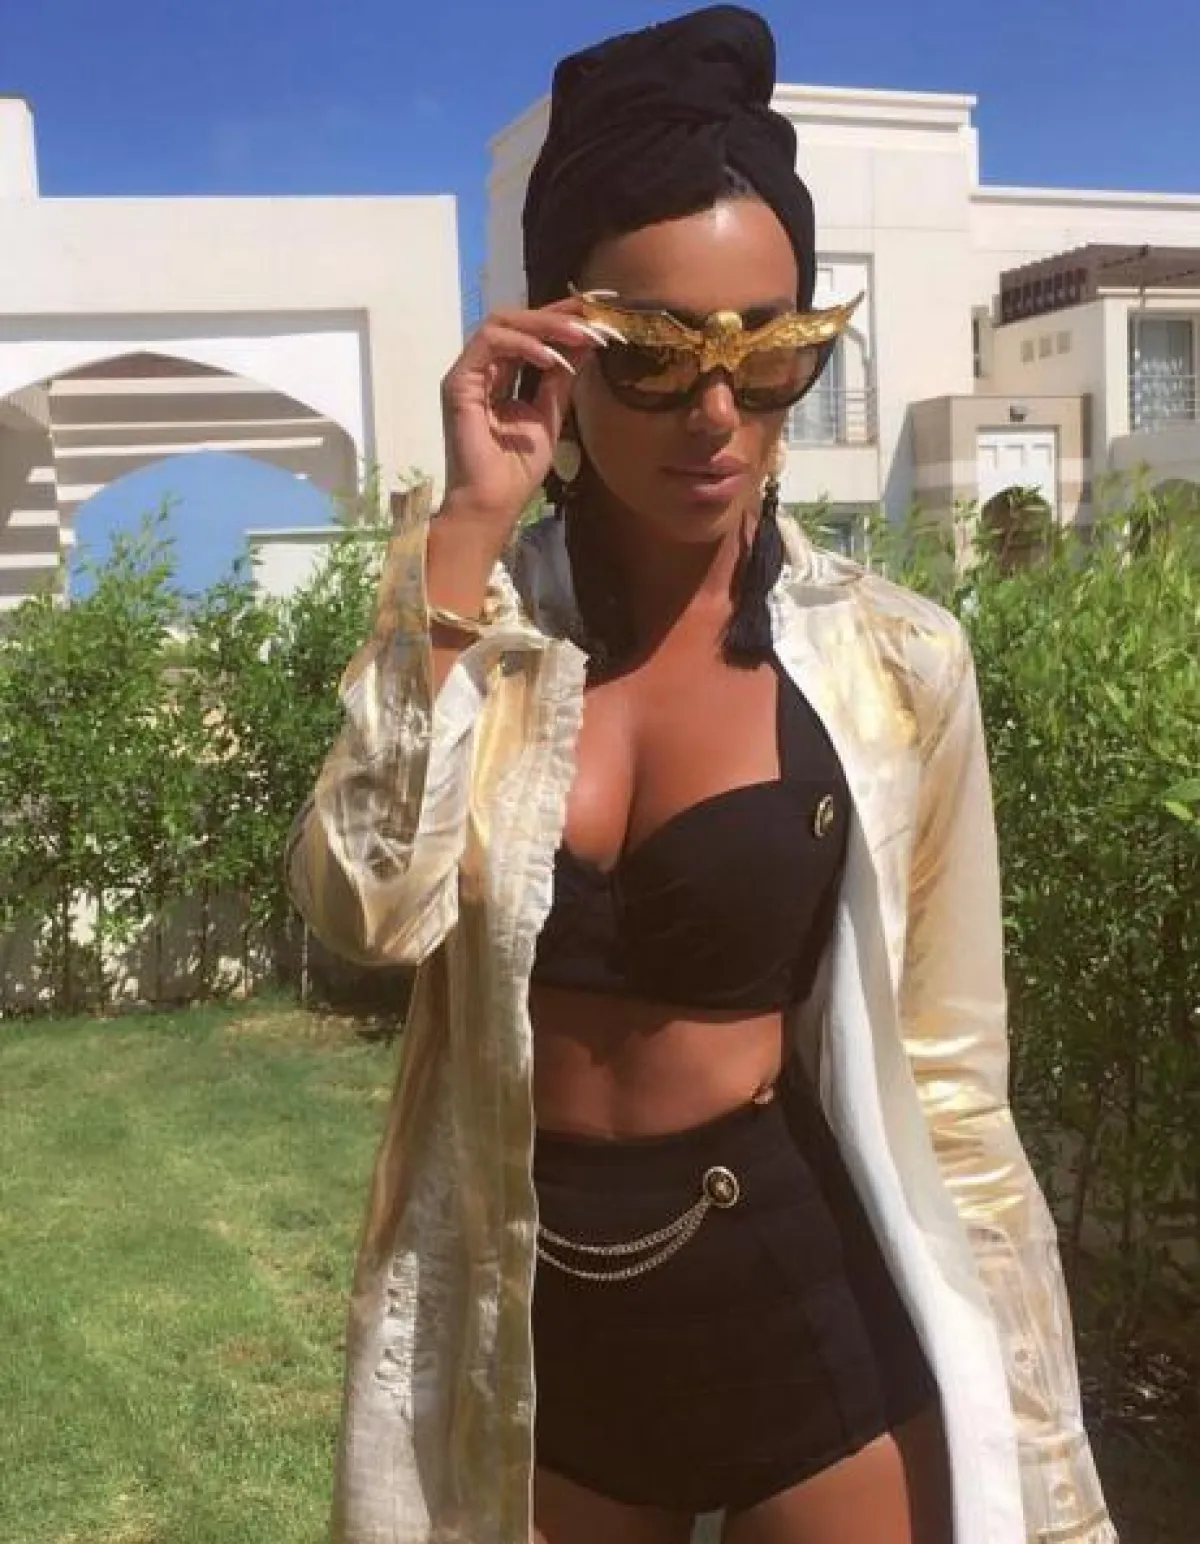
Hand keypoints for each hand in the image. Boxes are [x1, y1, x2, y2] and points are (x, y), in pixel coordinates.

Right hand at [439, 299, 613, 537]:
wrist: (494, 502)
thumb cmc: (517, 469)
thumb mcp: (550, 413)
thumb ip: (562, 377)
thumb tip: (586, 342)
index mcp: (502, 375)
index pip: (532, 333)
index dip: (564, 317)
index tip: (601, 310)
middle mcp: (483, 368)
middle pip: (518, 320)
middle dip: (559, 315)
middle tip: (595, 317)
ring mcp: (468, 372)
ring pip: (503, 323)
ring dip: (545, 325)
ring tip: (579, 335)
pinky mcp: (458, 381)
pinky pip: (490, 343)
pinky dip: (523, 345)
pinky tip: (550, 357)